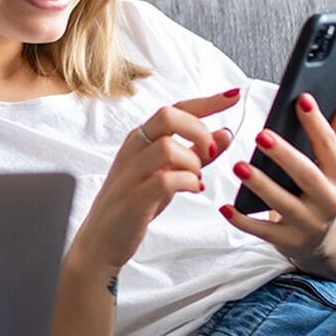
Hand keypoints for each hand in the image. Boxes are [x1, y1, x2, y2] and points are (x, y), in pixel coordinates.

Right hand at [68, 89, 239, 276]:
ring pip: (167, 147)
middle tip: (210, 152)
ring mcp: (131, 173)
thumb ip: (196, 154)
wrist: (101, 239)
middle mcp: (133, 149)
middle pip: (167, 116)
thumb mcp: (169, 173)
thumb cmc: (135, 203)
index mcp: (141, 138)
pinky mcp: (133, 198)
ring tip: (196, 178)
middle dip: (198, 130)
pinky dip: (186, 182)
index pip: (176, 109)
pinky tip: (192, 190)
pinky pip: (165, 180)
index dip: (207, 101)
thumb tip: (225, 133)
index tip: (234, 96)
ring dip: (192, 161)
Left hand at [220, 93, 335, 285]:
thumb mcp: (331, 166)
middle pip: (307, 176)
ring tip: (238, 166)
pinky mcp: (288, 240)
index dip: (317, 123)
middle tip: (261, 134)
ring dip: (261, 185)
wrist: (323, 241)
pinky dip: (243, 221)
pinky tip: (224, 207)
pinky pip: (262, 231)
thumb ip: (333, 134)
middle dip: (285, 155)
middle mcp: (329, 201)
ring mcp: (308, 223)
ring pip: (283, 204)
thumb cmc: (320, 192)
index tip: (301, 99)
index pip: (329, 146)